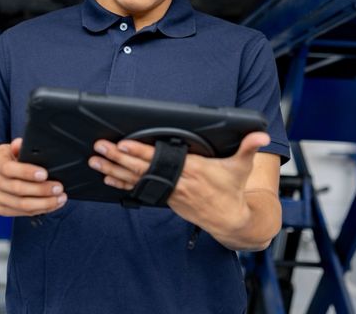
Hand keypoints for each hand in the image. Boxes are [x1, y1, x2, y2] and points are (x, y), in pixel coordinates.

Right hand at [0, 138, 66, 216]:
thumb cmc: (8, 161)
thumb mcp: (12, 149)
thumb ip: (19, 147)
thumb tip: (22, 144)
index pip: (8, 168)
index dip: (27, 172)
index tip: (44, 174)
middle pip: (17, 188)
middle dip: (41, 189)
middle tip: (59, 188)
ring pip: (21, 204)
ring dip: (44, 203)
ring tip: (60, 198)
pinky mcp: (0, 210)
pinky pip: (22, 213)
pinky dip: (40, 210)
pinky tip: (53, 205)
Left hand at [88, 132, 270, 229]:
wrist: (231, 221)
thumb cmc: (233, 190)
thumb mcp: (242, 167)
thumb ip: (248, 148)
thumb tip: (261, 135)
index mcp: (191, 171)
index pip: (160, 159)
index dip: (140, 152)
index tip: (123, 144)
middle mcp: (176, 182)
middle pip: (141, 168)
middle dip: (118, 158)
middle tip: (99, 147)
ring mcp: (169, 192)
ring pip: (136, 179)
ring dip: (113, 170)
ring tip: (94, 161)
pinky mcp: (166, 199)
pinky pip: (139, 190)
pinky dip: (122, 183)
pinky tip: (106, 177)